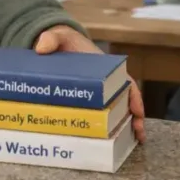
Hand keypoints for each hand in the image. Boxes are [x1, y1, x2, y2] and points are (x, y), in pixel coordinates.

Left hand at [35, 25, 146, 143]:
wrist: (56, 46)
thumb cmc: (64, 42)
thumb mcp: (60, 37)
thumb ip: (52, 39)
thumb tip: (41, 49)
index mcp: (105, 67)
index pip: (125, 81)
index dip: (133, 96)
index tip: (138, 110)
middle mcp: (105, 82)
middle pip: (125, 100)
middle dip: (134, 117)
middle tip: (138, 133)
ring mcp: (97, 94)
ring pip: (115, 110)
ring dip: (123, 126)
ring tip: (132, 142)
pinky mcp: (85, 102)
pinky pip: (97, 116)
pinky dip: (102, 129)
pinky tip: (103, 143)